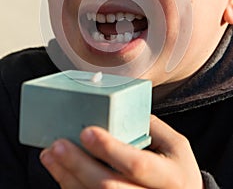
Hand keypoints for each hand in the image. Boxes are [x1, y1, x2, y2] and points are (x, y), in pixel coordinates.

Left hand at [40, 115, 203, 188]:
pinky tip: (62, 172)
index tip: (87, 131)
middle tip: (58, 144)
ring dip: (68, 177)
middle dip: (79, 164)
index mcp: (170, 177)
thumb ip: (150, 127)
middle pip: (108, 187)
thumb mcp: (175, 145)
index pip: (136, 163)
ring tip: (51, 155)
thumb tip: (117, 109)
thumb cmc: (177, 170)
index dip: (109, 149)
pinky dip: (72, 187)